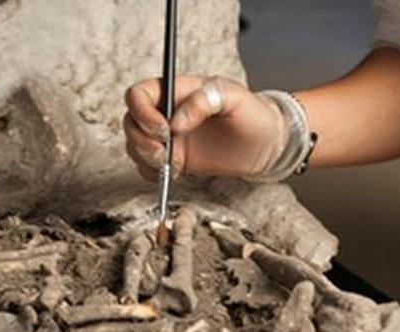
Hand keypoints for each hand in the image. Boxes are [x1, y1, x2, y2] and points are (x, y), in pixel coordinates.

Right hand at [123, 76, 287, 180]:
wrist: (268, 144)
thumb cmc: (254, 114)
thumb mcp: (234, 97)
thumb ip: (203, 100)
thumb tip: (176, 122)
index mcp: (177, 90)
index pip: (138, 94)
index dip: (142, 113)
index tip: (164, 131)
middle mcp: (167, 113)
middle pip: (130, 122)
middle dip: (141, 141)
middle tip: (165, 154)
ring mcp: (169, 138)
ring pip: (135, 146)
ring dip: (145, 159)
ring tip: (173, 165)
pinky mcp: (175, 159)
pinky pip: (148, 167)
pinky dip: (153, 174)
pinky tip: (175, 173)